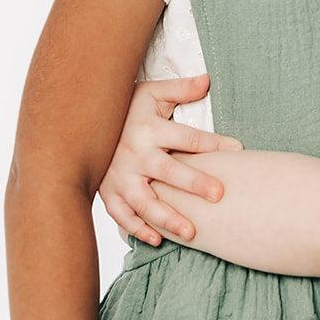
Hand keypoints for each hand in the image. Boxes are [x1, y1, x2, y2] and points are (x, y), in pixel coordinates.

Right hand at [98, 74, 243, 245]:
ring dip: (167, 218)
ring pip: (144, 202)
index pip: (186, 137)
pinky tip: (158, 240)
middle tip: (218, 194)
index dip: (212, 143)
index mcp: (149, 129)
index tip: (237, 149)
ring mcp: (119, 177)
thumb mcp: (152, 93)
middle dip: (193, 183)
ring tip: (192, 232)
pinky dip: (137, 230)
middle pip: (167, 171)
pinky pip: (122, 216)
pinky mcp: (108, 193)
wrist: (82, 123)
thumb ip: (180, 89)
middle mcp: (134, 155)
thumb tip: (207, 80)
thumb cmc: (126, 109)